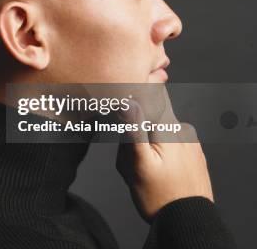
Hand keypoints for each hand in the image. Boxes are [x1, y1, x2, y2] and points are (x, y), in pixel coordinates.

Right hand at [115, 98, 213, 222]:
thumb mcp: (139, 163)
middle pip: (150, 117)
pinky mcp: (193, 154)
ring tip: (142, 169)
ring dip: (146, 145)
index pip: (152, 94)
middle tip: (129, 157)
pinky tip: (156, 172)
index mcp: (169, 128)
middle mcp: (183, 130)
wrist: (188, 222)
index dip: (135, 98)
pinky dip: (158, 153)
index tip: (123, 110)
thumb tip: (127, 102)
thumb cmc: (160, 197)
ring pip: (158, 132)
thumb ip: (133, 130)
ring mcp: (191, 142)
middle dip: (135, 132)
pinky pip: (170, 144)